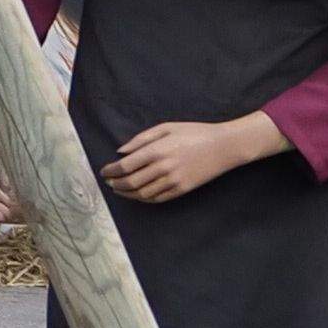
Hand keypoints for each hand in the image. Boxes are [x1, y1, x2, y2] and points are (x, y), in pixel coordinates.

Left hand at [99, 111, 281, 203]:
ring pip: (143, 193)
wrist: (224, 146)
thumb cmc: (194, 132)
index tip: (103, 171)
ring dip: (127, 193)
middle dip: (116, 184)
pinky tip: (137, 195)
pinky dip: (144, 198)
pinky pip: (158, 198)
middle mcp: (163, 168)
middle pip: (131, 182)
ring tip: (119, 190)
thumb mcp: (166, 128)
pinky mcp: (183, 189)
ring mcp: (174, 181)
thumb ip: (141, 139)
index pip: (125, 166)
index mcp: (157, 150)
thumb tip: (120, 151)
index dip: (111, 171)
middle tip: (108, 182)